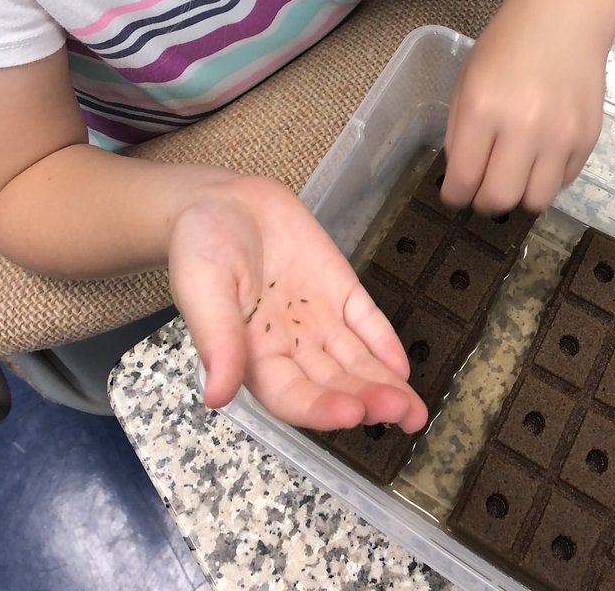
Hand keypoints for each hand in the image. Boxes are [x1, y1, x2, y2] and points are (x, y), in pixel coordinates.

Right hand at [168, 177, 427, 432]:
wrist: (222, 200)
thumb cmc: (200, 246)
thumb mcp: (202, 288)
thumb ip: (217, 339)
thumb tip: (216, 396)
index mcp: (251, 356)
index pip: (290, 395)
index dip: (320, 409)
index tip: (351, 414)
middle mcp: (289, 347)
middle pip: (332, 384)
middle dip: (367, 400)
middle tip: (403, 413)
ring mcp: (317, 319)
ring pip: (355, 359)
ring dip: (384, 384)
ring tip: (414, 409)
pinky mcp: (338, 289)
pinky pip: (365, 320)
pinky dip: (384, 343)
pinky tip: (402, 367)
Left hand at [441, 0, 604, 215]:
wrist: (565, 17)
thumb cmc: (508, 43)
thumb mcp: (468, 79)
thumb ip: (460, 130)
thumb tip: (461, 175)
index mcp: (483, 109)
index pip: (464, 178)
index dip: (455, 196)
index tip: (455, 196)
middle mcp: (523, 127)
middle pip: (501, 199)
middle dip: (485, 203)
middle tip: (482, 192)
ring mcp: (561, 136)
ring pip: (537, 201)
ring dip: (520, 197)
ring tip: (513, 177)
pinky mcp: (588, 139)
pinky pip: (563, 182)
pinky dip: (547, 178)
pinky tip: (539, 157)